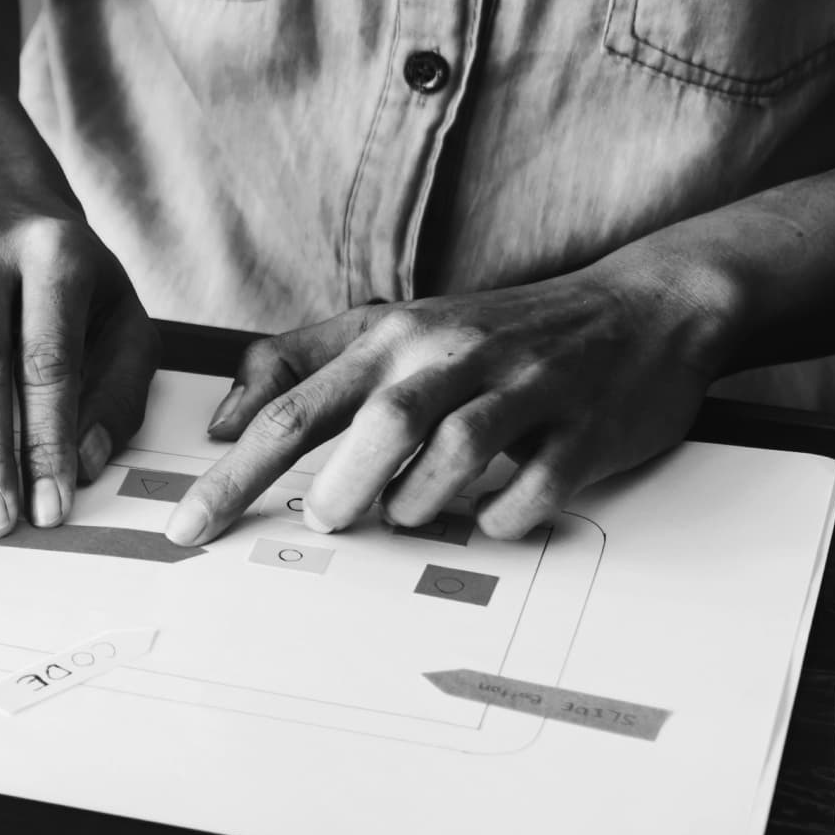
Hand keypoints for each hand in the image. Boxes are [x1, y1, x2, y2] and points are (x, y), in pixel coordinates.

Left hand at [165, 262, 725, 545]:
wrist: (645, 307)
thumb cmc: (498, 332)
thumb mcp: (393, 327)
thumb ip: (302, 362)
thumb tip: (225, 421)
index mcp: (395, 336)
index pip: (293, 406)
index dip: (234, 473)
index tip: (190, 527)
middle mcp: (456, 355)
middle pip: (378, 423)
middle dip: (337, 486)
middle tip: (325, 519)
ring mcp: (527, 388)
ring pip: (456, 450)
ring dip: (416, 502)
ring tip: (402, 515)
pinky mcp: (587, 426)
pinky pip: (535, 488)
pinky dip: (500, 518)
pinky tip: (485, 521)